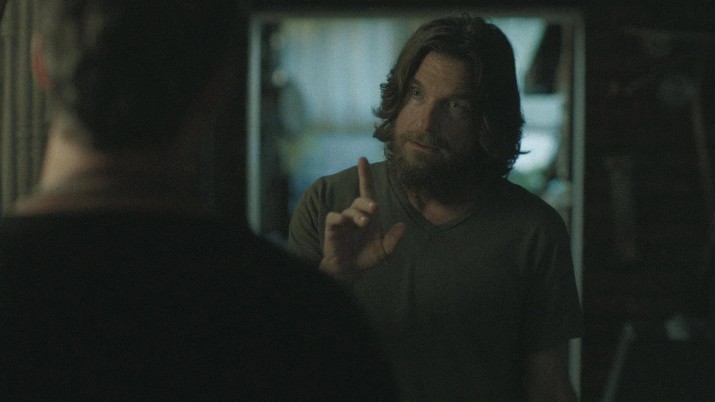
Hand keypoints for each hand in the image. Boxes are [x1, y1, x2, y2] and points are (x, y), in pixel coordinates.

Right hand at [320, 157, 405, 282]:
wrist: (350, 271)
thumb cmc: (366, 257)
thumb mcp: (385, 251)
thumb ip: (394, 240)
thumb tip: (403, 226)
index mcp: (369, 216)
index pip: (367, 191)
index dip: (365, 176)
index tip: (363, 159)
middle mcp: (356, 215)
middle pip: (361, 200)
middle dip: (368, 202)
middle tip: (375, 209)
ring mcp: (343, 222)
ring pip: (350, 210)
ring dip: (358, 215)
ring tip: (364, 223)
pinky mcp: (332, 230)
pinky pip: (333, 218)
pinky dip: (338, 217)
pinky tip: (344, 221)